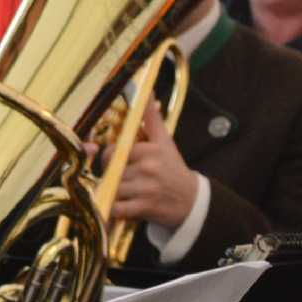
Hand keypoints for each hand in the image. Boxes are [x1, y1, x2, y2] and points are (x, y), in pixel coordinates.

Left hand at [108, 101, 200, 229]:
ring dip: (114, 193)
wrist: (191, 200)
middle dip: (112, 176)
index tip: (118, 162)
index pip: (114, 151)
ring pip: (112, 188)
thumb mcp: (164, 141)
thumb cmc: (172, 169)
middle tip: (123, 179)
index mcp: (150, 150)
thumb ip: (152, 119)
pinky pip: (116, 208)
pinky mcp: (144, 207)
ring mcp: (146, 188)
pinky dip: (116, 210)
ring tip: (127, 193)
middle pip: (111, 170)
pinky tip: (125, 206)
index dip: (111, 158)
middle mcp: (148, 167)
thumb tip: (147, 92)